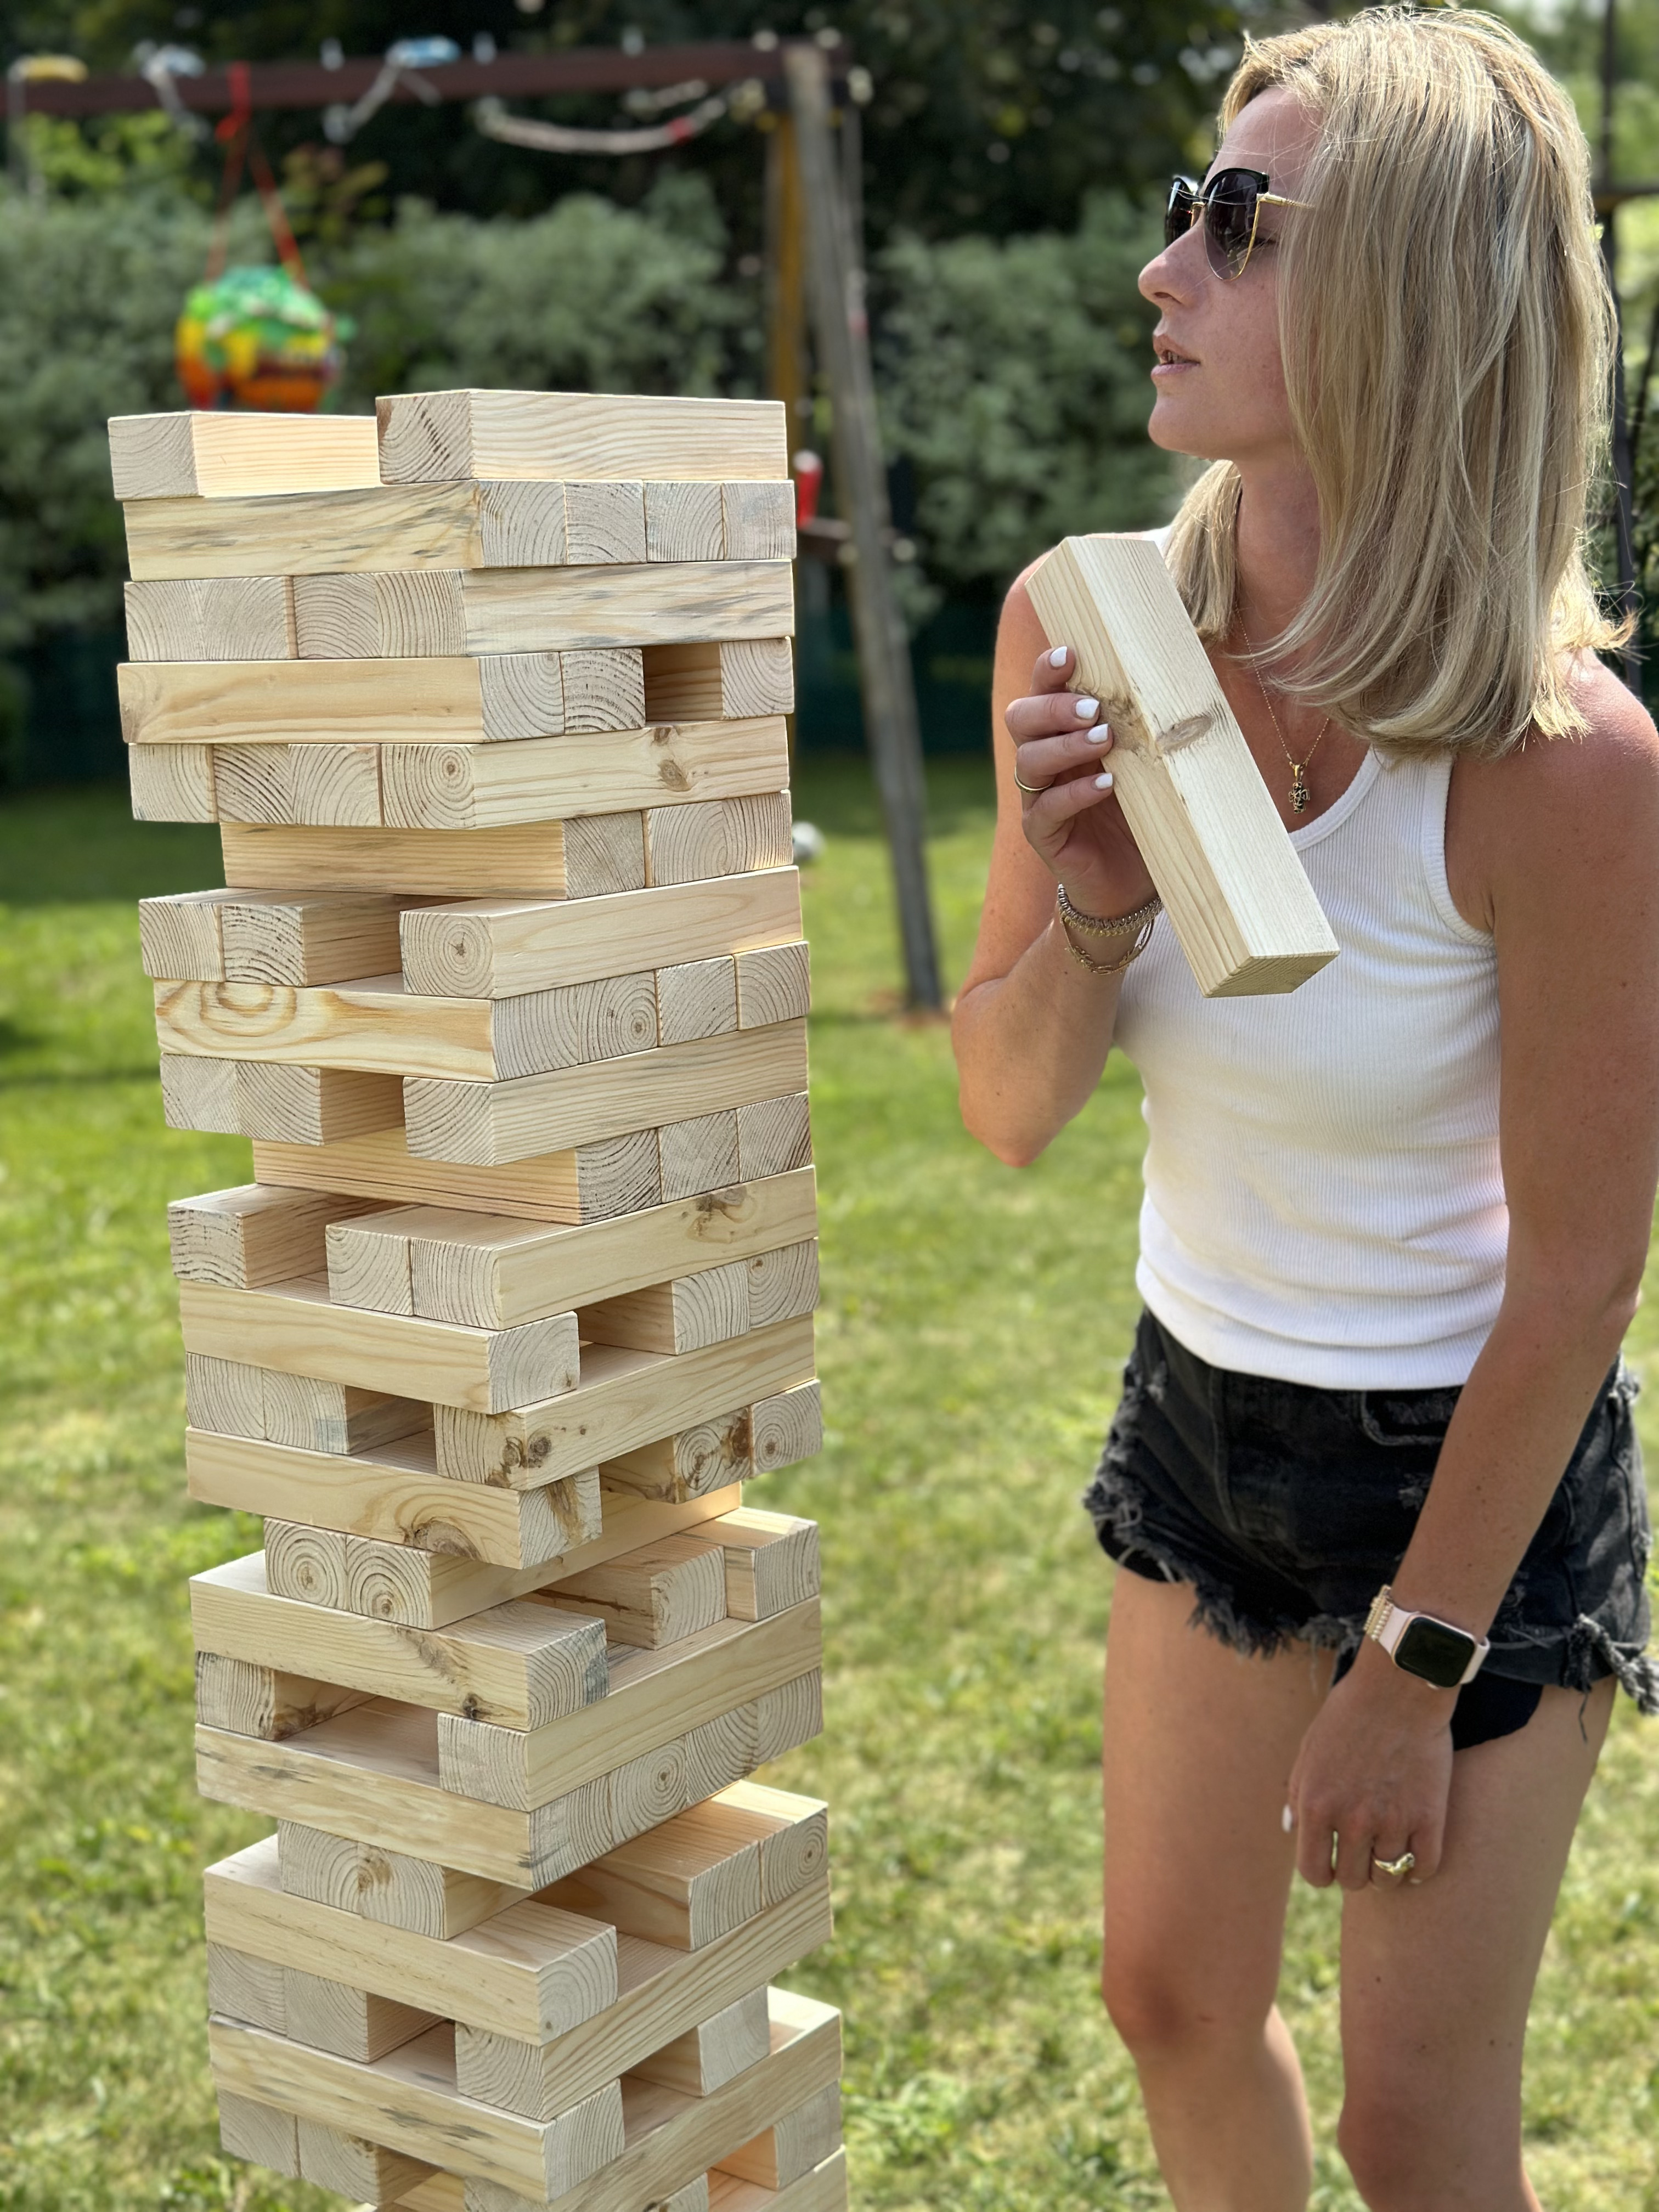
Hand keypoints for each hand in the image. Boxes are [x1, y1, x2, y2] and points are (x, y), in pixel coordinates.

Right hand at [1004, 645, 1156, 920]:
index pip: (1042, 691)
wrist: (1133, 880)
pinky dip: (1075, 794)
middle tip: (1092, 708)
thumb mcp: (1151, 760)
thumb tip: (1188, 674)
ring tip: (1105, 741)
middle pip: (1021, 718)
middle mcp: (1044, 760)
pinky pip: (1047, 809)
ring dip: (1066, 746)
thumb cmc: (1145, 809)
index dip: (1047, 671)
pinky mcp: (1044, 835)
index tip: (1070, 654)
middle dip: (1053, 707)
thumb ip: (1151, 724)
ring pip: (1029, 760)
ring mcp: (1038, 798)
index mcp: (1063, 732)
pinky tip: (1107, 784)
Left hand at [1285, 1640, 1454, 1890]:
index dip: (1322, 1872)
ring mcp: (1392, 1822)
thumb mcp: (1308, 1751)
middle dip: (1355, 1870)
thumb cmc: (1348, 1714)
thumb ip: (1297, 1794)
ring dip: (1387, 1870)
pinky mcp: (1429, 1818)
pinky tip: (1414, 1851)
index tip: (1330, 1864)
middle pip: (1353, 1880)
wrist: (1398, 1688)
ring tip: (1388, 1850)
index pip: (1314, 1872)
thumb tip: (1291, 1830)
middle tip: (1362, 1851)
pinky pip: (1424, 1869)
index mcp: (1315, 1805)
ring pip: (1388, 1878)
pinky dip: (1418, 1869)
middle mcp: (1351, 1820)